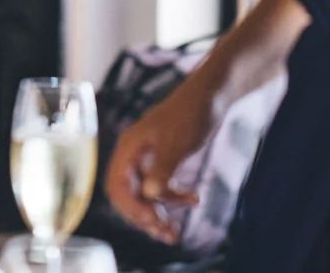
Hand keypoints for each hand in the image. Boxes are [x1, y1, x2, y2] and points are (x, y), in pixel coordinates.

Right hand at [104, 75, 219, 239]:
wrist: (212, 95)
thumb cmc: (192, 112)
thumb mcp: (178, 142)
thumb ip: (162, 168)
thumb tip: (149, 196)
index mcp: (129, 146)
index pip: (116, 186)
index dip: (130, 207)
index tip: (153, 220)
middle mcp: (133, 153)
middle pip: (127, 195)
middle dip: (144, 216)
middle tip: (166, 233)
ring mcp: (147, 158)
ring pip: (144, 194)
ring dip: (158, 212)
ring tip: (175, 232)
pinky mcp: (161, 160)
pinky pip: (159, 187)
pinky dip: (173, 198)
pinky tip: (193, 200)